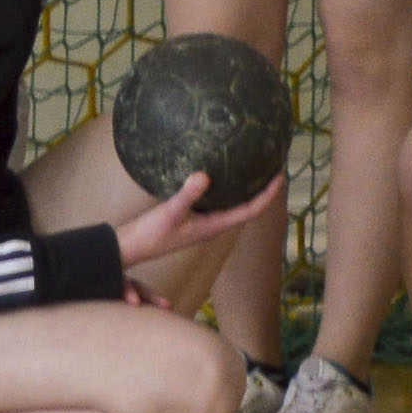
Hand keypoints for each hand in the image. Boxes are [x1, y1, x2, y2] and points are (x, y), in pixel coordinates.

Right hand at [114, 169, 282, 276]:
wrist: (131, 249)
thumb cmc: (151, 235)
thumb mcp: (170, 213)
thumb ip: (187, 195)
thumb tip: (204, 175)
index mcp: (214, 226)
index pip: (250, 211)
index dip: (268, 195)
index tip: (280, 175)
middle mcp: (212, 224)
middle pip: (246, 206)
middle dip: (262, 188)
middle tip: (273, 164)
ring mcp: (201, 221)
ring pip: (231, 202)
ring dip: (244, 186)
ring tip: (252, 164)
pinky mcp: (190, 216)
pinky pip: (215, 198)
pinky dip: (223, 184)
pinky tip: (217, 168)